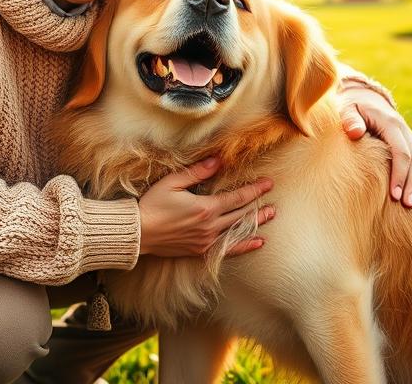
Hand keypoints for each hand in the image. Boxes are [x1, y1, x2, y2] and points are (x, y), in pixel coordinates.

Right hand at [138, 156, 274, 257]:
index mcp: (205, 208)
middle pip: (241, 214)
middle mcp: (210, 226)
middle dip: (258, 204)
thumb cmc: (152, 205)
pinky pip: (228, 249)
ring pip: (238, 230)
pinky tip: (257, 242)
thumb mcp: (173, 183)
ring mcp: (206, 241)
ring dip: (256, 222)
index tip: (268, 183)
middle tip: (272, 198)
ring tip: (270, 215)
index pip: (237, 197)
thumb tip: (218, 160)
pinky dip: (245, 246)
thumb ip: (197, 172)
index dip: (254, 190)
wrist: (139, 233)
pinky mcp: (200, 251)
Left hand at [339, 87, 411, 206]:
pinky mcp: (407, 140)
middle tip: (406, 204)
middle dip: (411, 182)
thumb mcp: (346, 108)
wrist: (361, 95)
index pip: (400, 152)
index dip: (400, 173)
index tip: (395, 194)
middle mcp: (403, 128)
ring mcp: (407, 134)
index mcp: (390, 122)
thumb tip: (356, 133)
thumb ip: (350, 119)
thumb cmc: (350, 105)